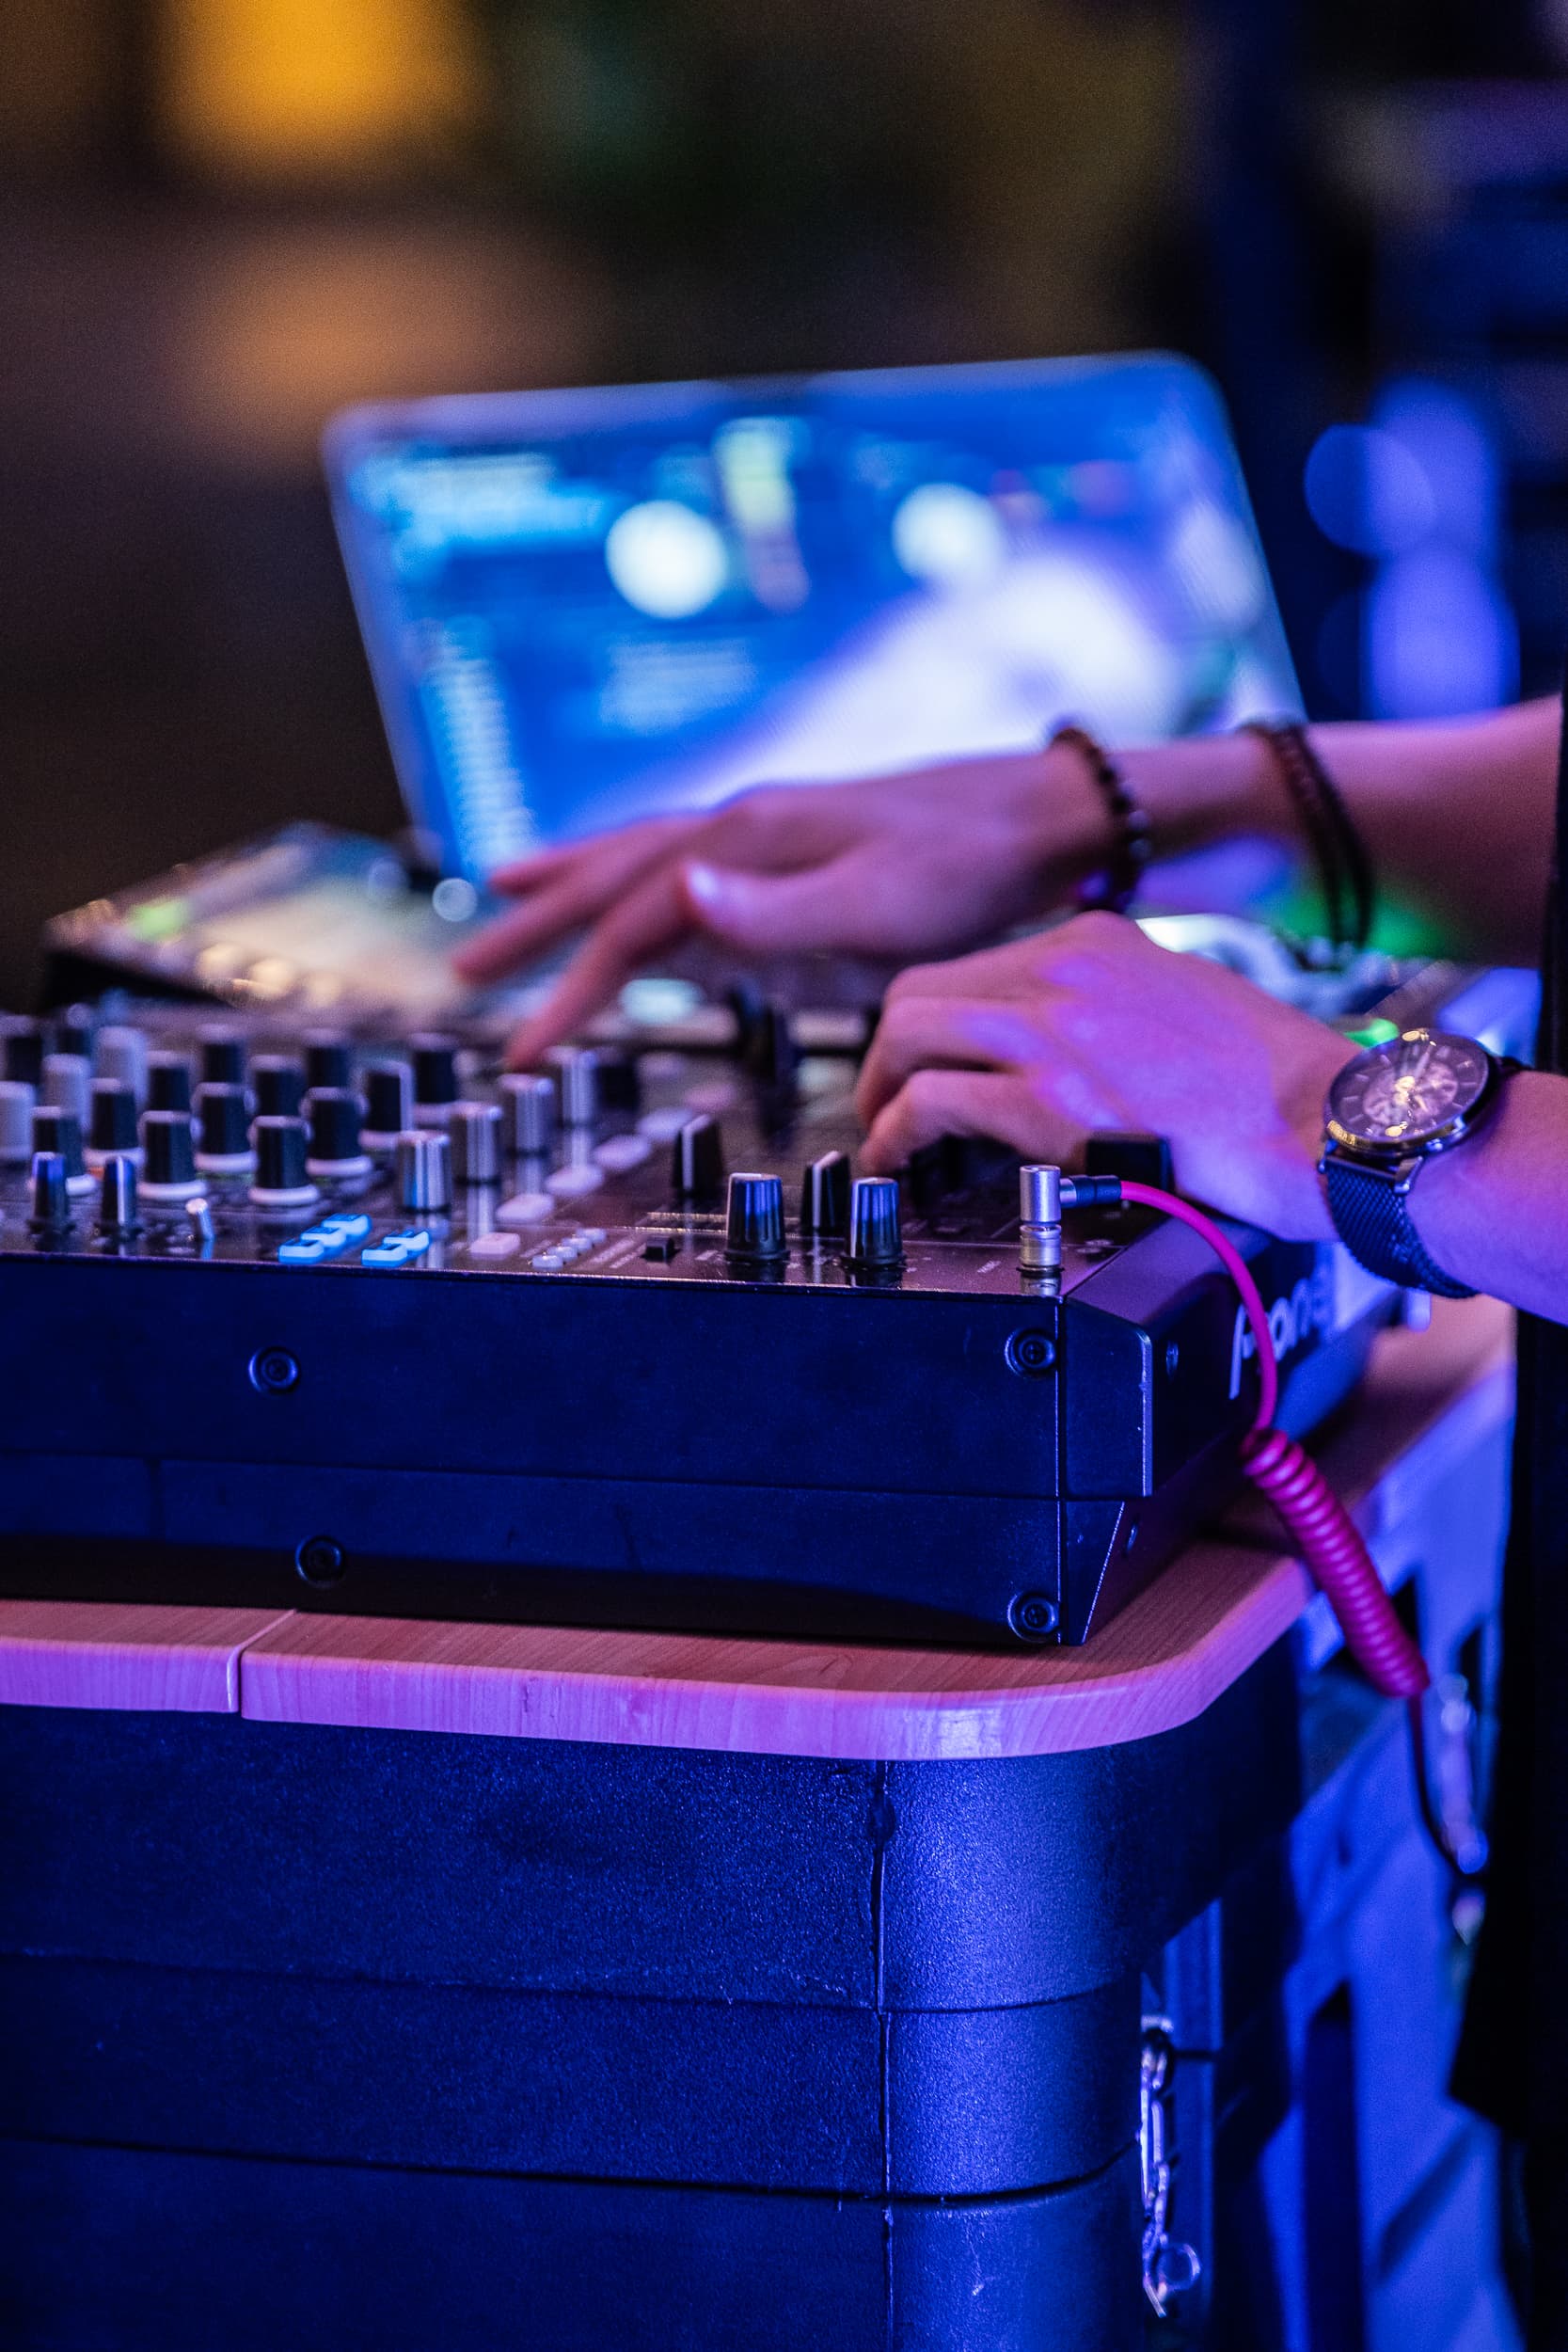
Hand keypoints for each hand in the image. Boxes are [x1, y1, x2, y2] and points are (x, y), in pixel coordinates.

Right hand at [453, 750, 1112, 1064]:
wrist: (1036, 822)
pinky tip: (628, 901)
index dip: (571, 991)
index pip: (629, 924)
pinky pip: (682, 870)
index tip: (525, 1052)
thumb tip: (680, 895)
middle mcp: (736, 828)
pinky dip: (635, 885)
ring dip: (567, 887)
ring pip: (636, 861)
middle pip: (607, 879)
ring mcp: (757, 838)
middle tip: (463, 974)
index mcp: (744, 840)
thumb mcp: (875, 905)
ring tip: (503, 897)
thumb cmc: (965, 872)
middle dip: (533, 928)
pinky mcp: (785, 856)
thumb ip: (775, 911)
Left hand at [855, 913, 1354, 1238]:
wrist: (1332, 1124)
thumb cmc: (1283, 1089)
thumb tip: (1067, 1049)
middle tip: (888, 1104)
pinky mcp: (1049, 1099)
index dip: (935, 1024)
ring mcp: (1052, 1029)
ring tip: (887, 1141)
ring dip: (880, 1094)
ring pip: (907, 1036)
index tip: (928, 1064)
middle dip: (887, 1054)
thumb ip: (1116, 1008)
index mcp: (1096, 944)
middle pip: (919, 994)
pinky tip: (900, 1162)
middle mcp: (1064, 971)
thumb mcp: (1187, 1005)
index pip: (973, 968)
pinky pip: (930, 1104)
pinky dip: (898, 1135)